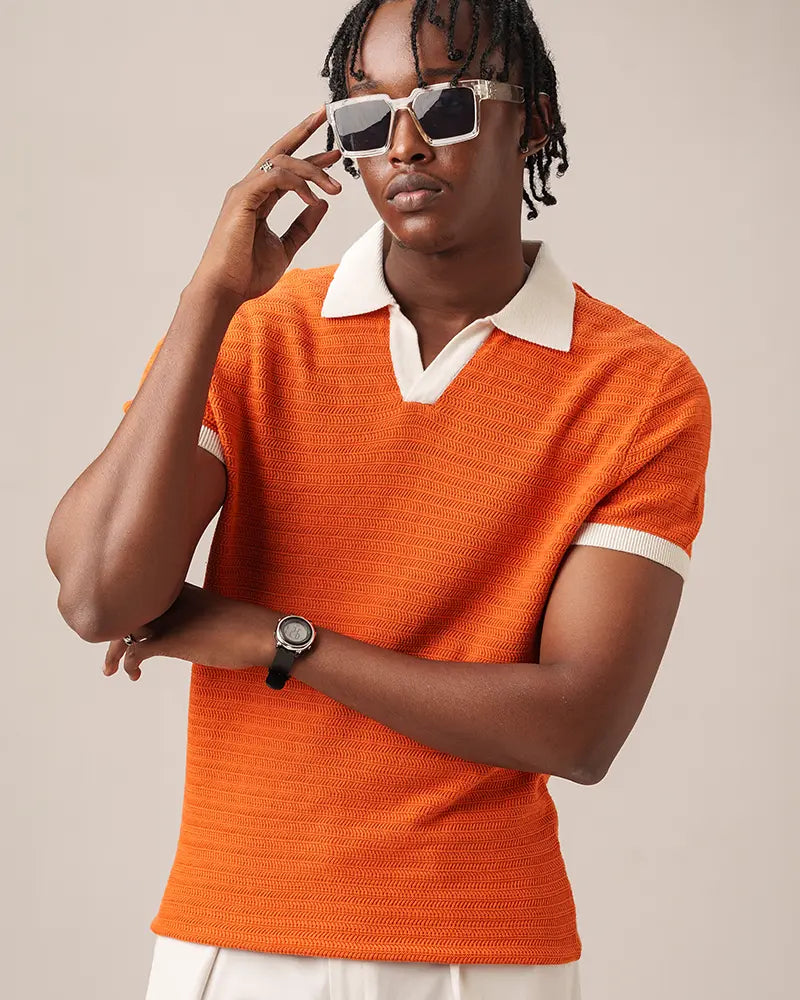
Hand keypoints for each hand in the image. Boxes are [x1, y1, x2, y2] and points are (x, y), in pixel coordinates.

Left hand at [102, 583, 274, 681]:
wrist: (260, 633)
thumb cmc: (243, 625)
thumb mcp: (209, 612)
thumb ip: (189, 615)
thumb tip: (182, 630)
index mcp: (177, 590)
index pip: (138, 595)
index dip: (125, 613)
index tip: (121, 628)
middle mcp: (167, 600)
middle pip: (126, 612)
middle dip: (112, 633)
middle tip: (109, 656)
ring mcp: (167, 619)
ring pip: (124, 631)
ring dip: (114, 652)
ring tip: (111, 669)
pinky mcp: (171, 641)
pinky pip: (136, 651)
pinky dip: (128, 664)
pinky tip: (134, 674)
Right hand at [188, 105, 342, 306]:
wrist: (225, 289)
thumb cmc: (247, 273)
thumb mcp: (285, 247)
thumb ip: (303, 226)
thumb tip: (322, 205)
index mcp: (258, 199)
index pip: (285, 169)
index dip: (309, 158)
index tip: (333, 154)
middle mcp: (249, 188)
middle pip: (279, 151)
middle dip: (302, 131)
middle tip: (324, 115)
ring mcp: (244, 191)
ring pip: (282, 162)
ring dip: (313, 171)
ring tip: (336, 188)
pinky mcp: (243, 198)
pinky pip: (275, 176)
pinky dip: (298, 183)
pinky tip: (314, 198)